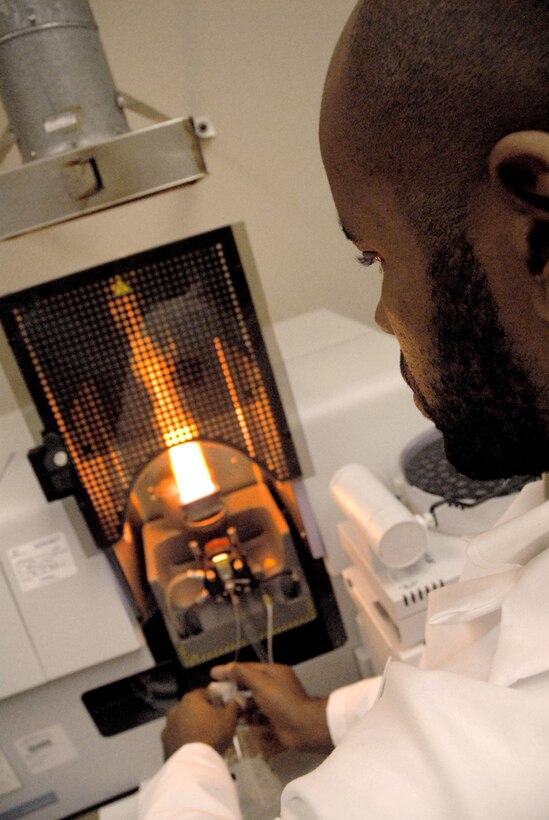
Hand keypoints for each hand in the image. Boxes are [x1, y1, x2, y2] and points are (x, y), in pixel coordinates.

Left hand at [161, 688, 239, 758]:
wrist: (193, 765)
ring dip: (191, 727)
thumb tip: (239, 699)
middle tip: (214, 724)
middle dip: (202, 714)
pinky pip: (177, 739)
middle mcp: (176, 710)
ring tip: (204, 738)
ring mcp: (168, 728)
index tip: (223, 707)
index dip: (215, 699)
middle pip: (192, 708)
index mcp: (190, 699)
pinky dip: (184, 741)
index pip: (205, 693)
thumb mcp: (229, 719)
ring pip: (183, 723)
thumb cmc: (212, 735)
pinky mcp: (164, 745)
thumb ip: (234, 706)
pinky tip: (194, 749)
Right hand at [210, 662, 332, 751]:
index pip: (248, 668)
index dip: (230, 670)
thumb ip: (242, 674)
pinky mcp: (274, 721)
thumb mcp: (261, 683)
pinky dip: (248, 720)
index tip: (213, 674)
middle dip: (234, 690)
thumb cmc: (282, 701)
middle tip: (216, 695)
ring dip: (239, 707)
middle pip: (249, 686)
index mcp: (274, 673)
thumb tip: (225, 668)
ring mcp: (275, 705)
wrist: (302, 727)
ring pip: (252, 704)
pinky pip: (257, 719)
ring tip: (224, 710)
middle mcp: (275, 687)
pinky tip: (237, 723)